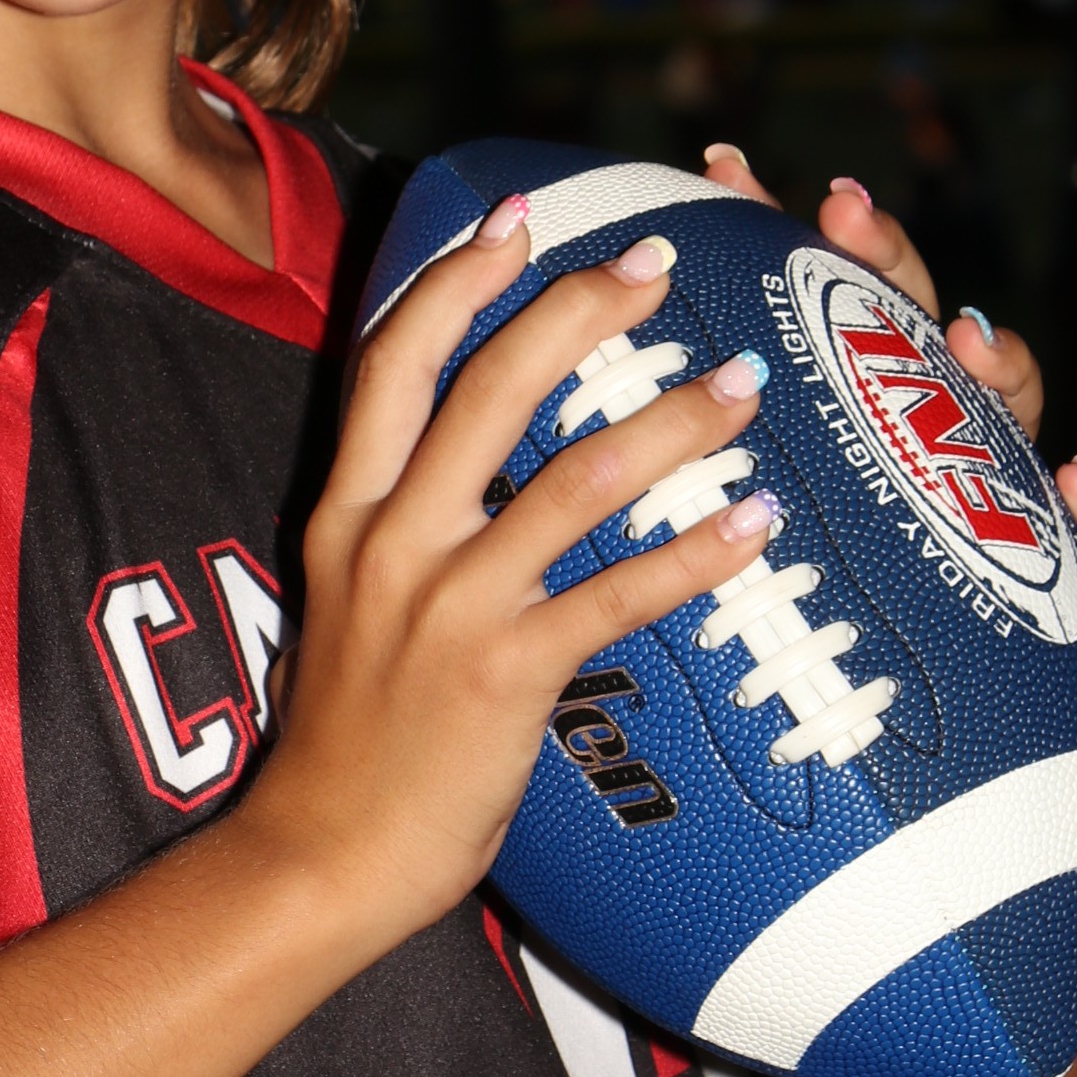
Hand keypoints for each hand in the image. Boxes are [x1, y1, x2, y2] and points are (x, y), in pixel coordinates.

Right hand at [250, 206, 781, 957]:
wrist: (319, 858)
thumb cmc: (350, 742)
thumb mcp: (349, 605)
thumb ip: (402, 531)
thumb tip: (477, 475)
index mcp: (347, 513)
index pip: (394, 362)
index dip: (459, 280)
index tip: (520, 218)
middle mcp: (391, 541)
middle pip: (489, 388)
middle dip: (579, 311)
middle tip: (659, 264)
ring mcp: (447, 606)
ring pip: (572, 478)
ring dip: (670, 422)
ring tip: (743, 384)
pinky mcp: (503, 675)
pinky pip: (616, 597)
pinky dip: (695, 555)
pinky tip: (758, 525)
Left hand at [699, 140, 1076, 543]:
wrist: (874, 628)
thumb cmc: (818, 513)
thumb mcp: (777, 414)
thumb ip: (738, 319)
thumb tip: (704, 182)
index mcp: (874, 364)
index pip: (858, 279)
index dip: (832, 228)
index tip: (779, 181)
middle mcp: (931, 396)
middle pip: (923, 312)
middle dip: (887, 257)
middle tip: (841, 213)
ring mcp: (981, 456)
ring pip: (1008, 395)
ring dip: (998, 357)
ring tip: (967, 341)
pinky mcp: (1019, 532)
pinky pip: (1062, 517)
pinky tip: (1073, 478)